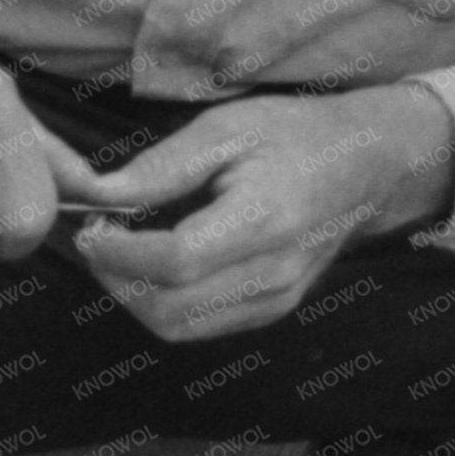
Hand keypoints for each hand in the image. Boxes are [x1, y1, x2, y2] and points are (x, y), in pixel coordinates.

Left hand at [70, 85, 454, 342]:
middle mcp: (274, 271)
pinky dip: (161, 302)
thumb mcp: (226, 128)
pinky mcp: (271, 310)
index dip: (118, 250)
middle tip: (96, 236)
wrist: (364, 165)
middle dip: (114, 276)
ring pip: (176, 327)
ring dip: (131, 295)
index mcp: (265, 217)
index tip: (91, 223)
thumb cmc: (294, 135)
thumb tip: (98, 195)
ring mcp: (275, 298)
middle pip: (168, 307)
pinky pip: (197, 326)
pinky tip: (155, 263)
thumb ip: (161, 167)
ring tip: (120, 250)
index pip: (176, 260)